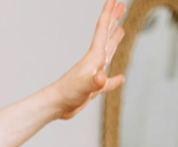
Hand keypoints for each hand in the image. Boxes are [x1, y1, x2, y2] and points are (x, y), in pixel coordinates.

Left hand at [51, 0, 125, 120]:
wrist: (56, 106)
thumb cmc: (67, 94)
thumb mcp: (84, 87)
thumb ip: (95, 82)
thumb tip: (102, 77)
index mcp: (94, 56)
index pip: (102, 29)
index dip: (109, 13)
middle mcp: (94, 61)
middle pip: (106, 35)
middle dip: (114, 20)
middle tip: (121, 6)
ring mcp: (94, 74)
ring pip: (108, 53)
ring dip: (114, 40)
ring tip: (121, 30)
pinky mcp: (92, 88)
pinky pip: (107, 81)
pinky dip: (114, 79)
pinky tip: (121, 78)